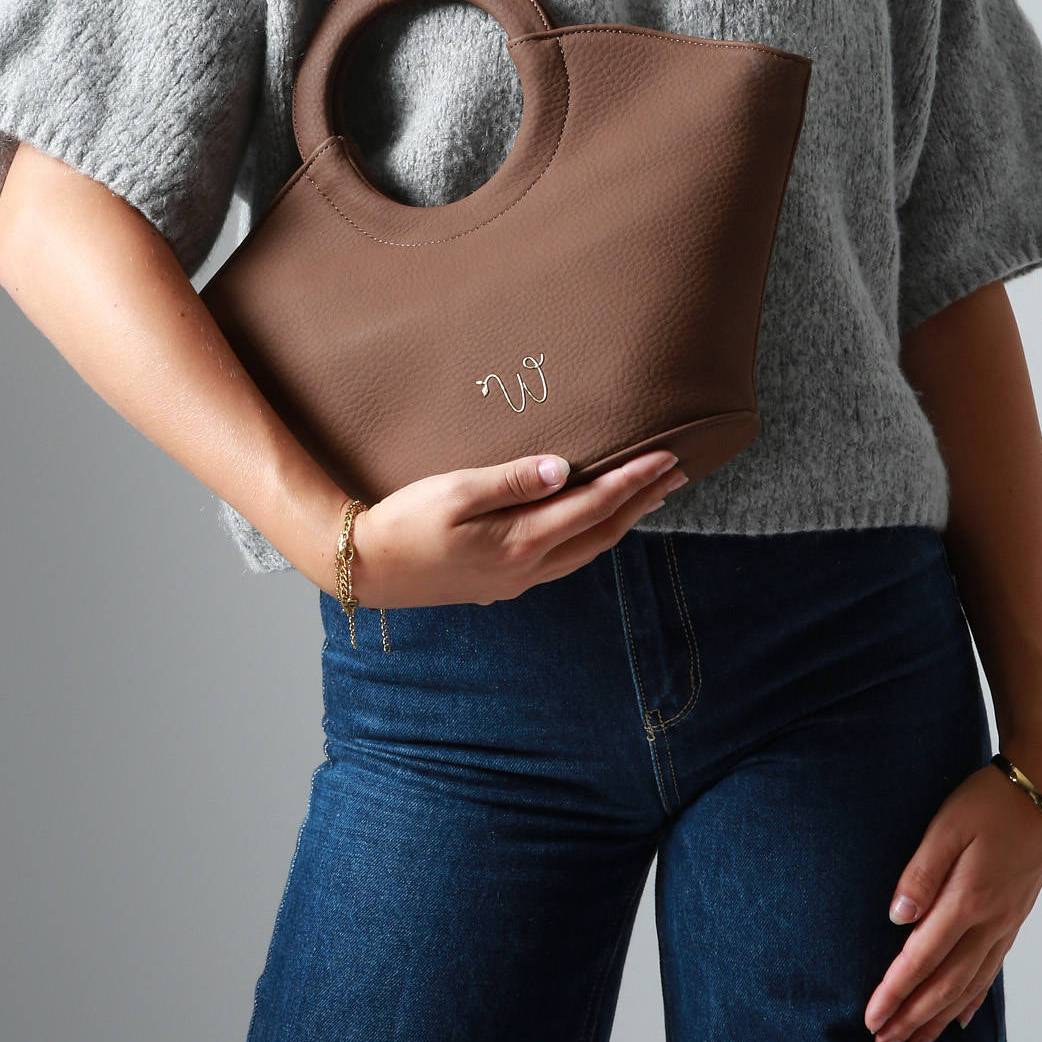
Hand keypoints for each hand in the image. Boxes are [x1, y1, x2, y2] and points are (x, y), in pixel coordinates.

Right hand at [333, 448, 688, 608]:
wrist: (365, 568)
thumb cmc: (404, 522)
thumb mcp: (453, 491)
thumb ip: (510, 480)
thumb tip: (562, 469)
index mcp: (520, 541)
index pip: (593, 506)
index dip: (633, 482)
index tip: (665, 458)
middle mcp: (527, 567)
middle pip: (601, 533)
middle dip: (641, 503)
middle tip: (676, 476)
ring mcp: (515, 581)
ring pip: (586, 551)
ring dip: (620, 522)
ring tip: (646, 497)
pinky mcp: (501, 583)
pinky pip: (564, 559)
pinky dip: (590, 537)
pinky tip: (592, 524)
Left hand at [863, 731, 1041, 1041]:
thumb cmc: (991, 800)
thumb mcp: (948, 826)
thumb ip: (921, 872)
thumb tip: (898, 918)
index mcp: (968, 901)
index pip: (922, 959)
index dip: (895, 993)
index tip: (871, 1020)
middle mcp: (989, 922)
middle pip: (945, 985)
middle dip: (912, 1019)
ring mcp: (1006, 923)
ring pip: (969, 986)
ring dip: (939, 1019)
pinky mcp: (1014, 917)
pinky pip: (991, 971)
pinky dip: (973, 999)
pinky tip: (962, 1018)